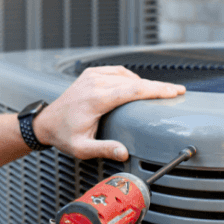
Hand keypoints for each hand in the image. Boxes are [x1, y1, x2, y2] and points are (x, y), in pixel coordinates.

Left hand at [34, 66, 185, 160]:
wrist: (46, 122)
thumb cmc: (64, 135)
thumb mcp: (82, 148)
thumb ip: (104, 149)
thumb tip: (124, 152)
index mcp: (96, 98)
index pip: (133, 90)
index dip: (156, 90)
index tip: (174, 91)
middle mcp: (95, 83)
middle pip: (134, 81)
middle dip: (157, 86)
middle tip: (177, 91)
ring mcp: (92, 75)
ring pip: (127, 75)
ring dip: (144, 82)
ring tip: (160, 92)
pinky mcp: (91, 73)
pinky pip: (117, 71)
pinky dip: (130, 78)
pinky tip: (138, 86)